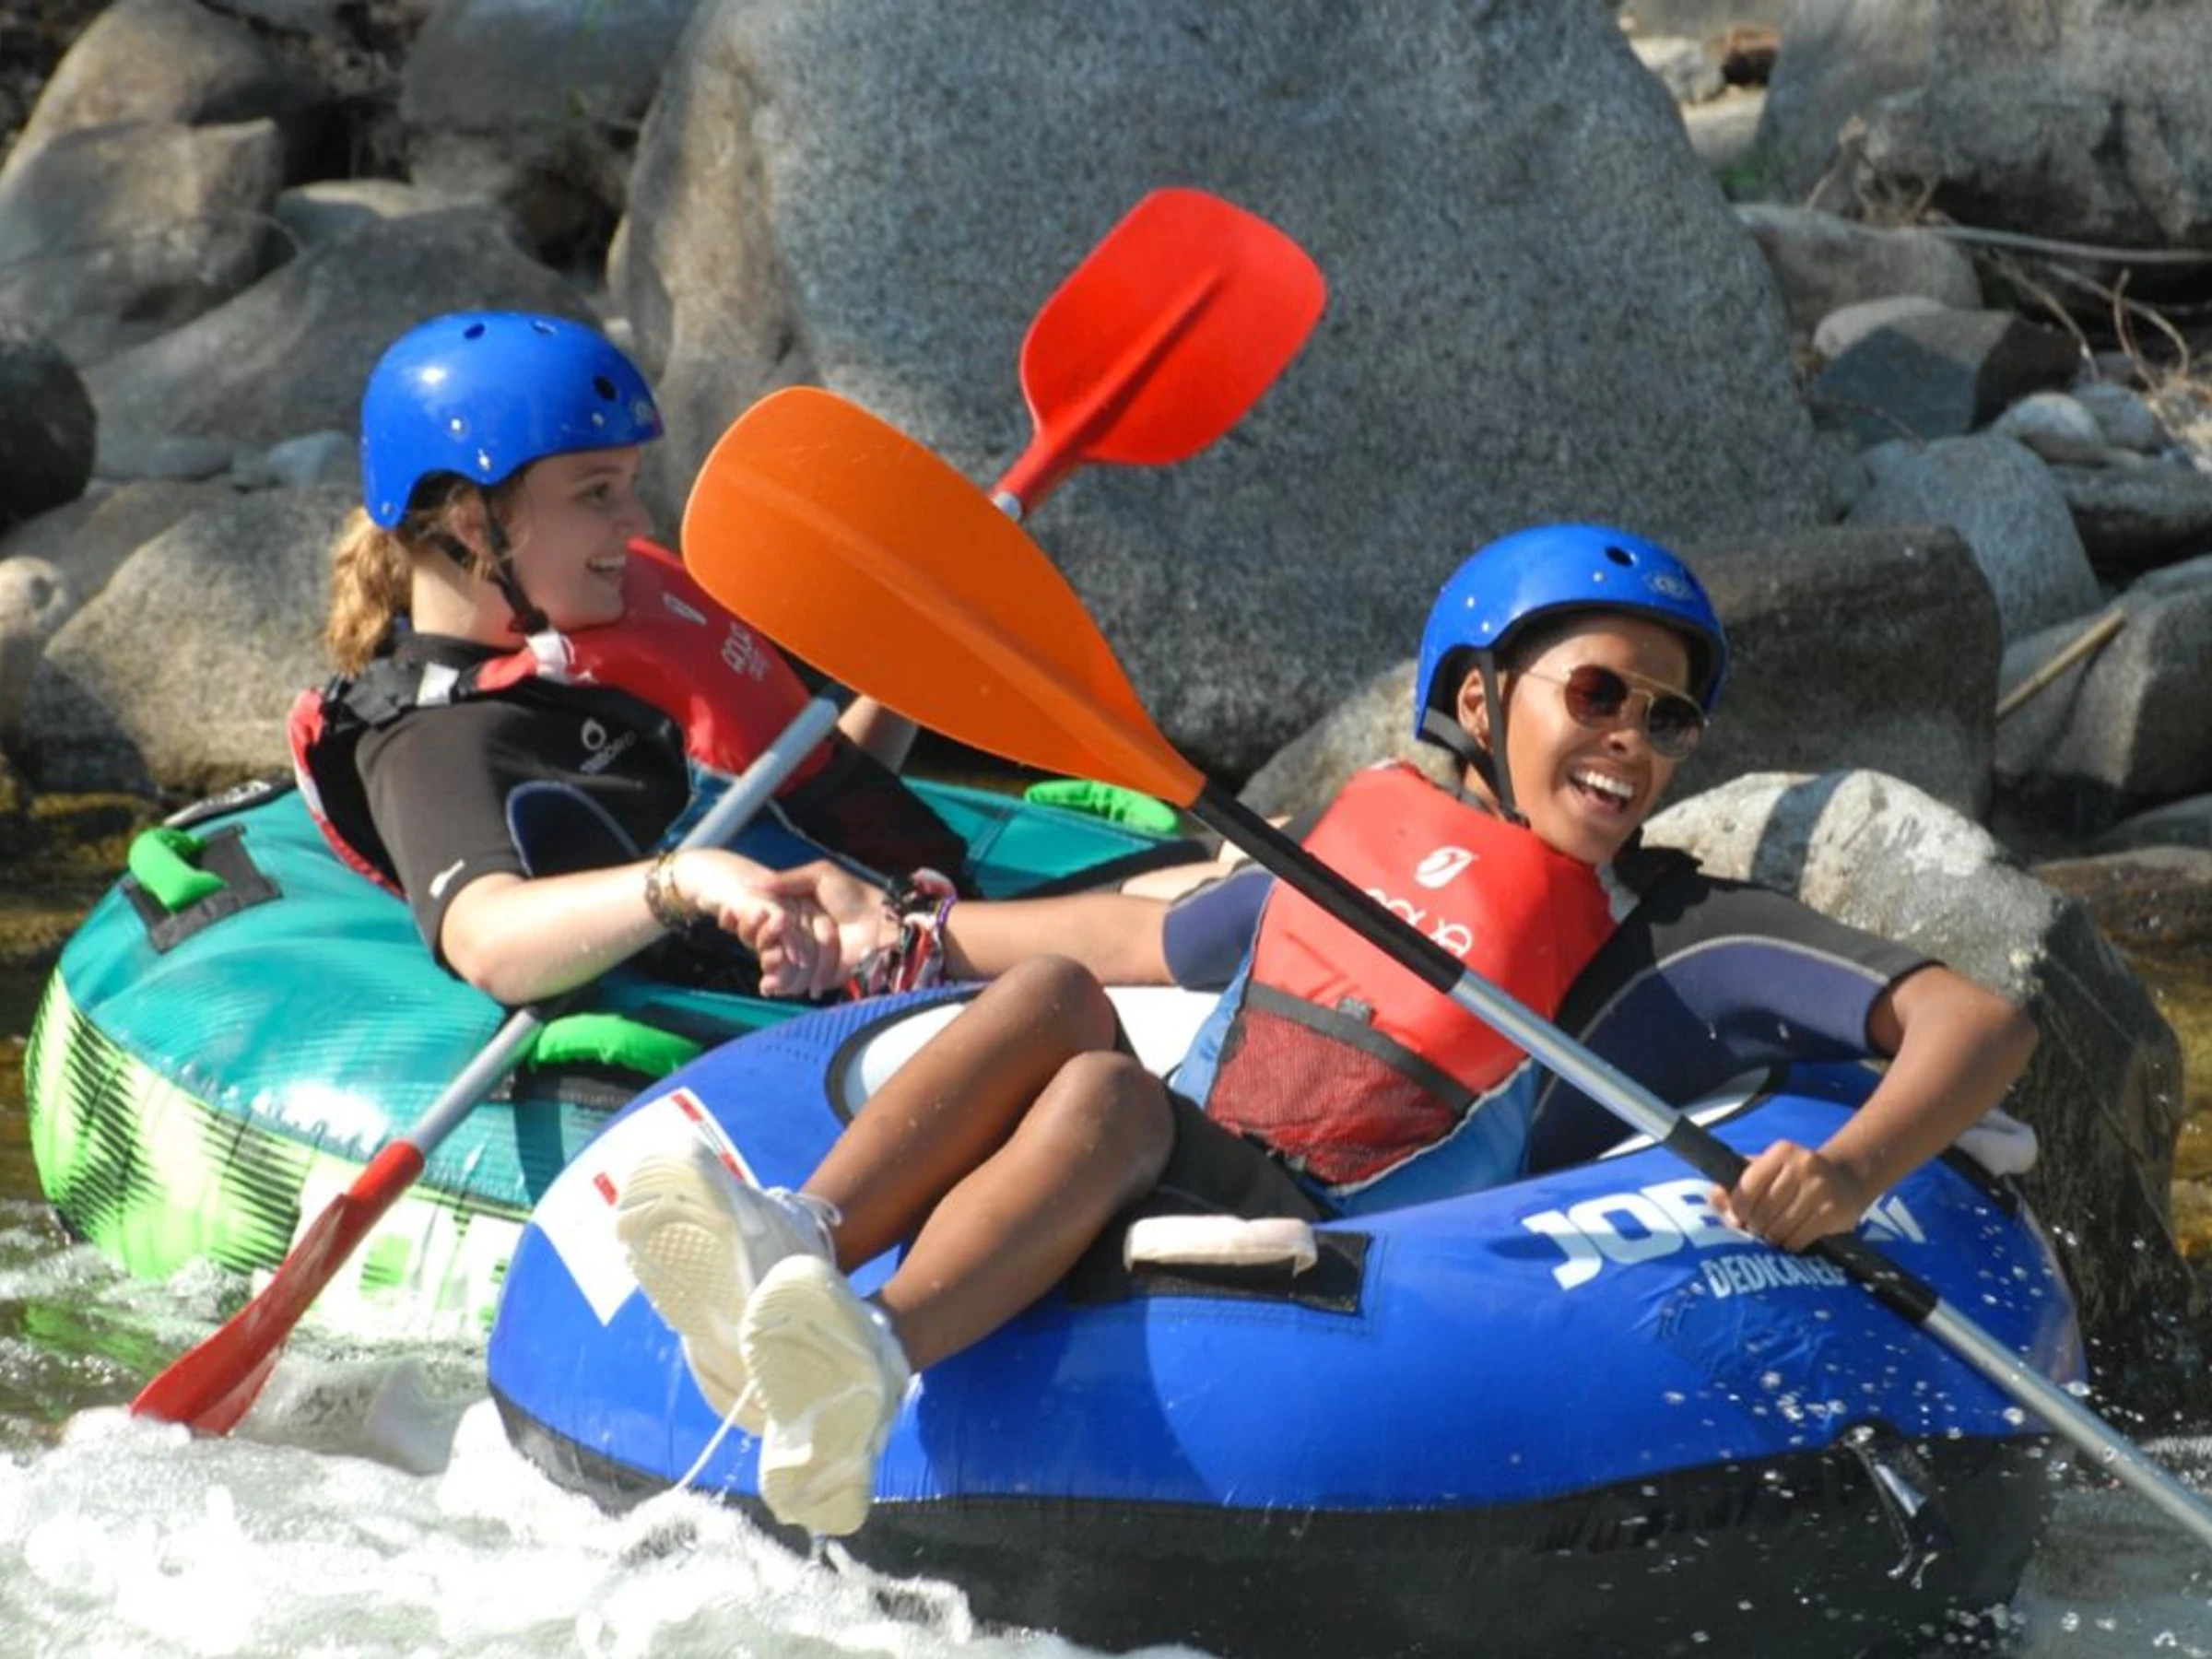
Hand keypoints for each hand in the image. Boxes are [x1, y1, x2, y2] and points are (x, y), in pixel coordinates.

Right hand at [680, 856, 888, 997]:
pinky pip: (791, 983)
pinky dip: (779, 985)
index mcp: (796, 912)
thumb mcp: (820, 876)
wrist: (882, 924)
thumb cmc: (855, 895)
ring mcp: (805, 957)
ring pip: (776, 964)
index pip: (763, 918)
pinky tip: (768, 983)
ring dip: (768, 963)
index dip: (746, 918)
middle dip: (756, 941)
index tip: (727, 914)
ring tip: (765, 960)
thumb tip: (751, 885)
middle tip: (749, 937)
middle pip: (765, 943)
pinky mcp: (815, 976)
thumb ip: (787, 881)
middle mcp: (797, 936)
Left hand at [1714, 1139, 1872, 1253]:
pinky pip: (1799, 1238)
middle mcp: (1803, 1167)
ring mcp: (1820, 1190)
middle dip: (1754, 1226)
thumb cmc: (1796, 1175)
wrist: (1847, 1178)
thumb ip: (1740, 1181)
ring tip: (1771, 1236)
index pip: (1747, 1186)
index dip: (1738, 1208)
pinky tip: (1790, 1239)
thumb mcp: (1770, 1169)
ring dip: (1771, 1238)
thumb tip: (1715, 1200)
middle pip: (1763, 1210)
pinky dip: (1789, 1244)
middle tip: (1755, 1230)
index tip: (1738, 1218)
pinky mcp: (1833, 1212)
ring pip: (1780, 1228)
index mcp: (1782, 1152)